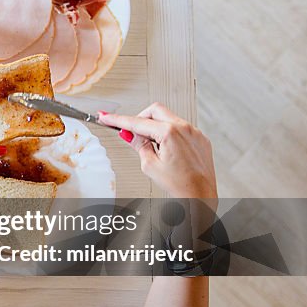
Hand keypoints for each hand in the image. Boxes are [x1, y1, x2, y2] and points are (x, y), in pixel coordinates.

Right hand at [99, 103, 216, 198]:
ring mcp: (194, 131)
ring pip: (168, 117)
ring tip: (154, 147)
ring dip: (156, 126)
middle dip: (140, 119)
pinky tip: (167, 149)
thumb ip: (139, 145)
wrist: (200, 195)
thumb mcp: (150, 165)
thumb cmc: (180, 185)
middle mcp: (184, 128)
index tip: (107, 117)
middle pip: (154, 111)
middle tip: (132, 133)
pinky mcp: (200, 138)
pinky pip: (181, 127)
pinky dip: (169, 133)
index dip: (118, 120)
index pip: (137, 122)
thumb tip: (130, 134)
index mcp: (170, 133)